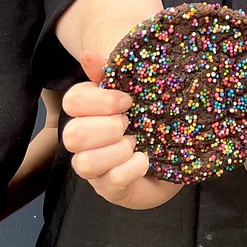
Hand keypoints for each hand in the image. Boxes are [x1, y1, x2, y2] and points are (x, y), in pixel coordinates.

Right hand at [61, 54, 181, 209]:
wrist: (174, 155)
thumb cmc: (150, 121)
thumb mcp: (137, 93)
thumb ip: (113, 74)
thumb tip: (89, 55)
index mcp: (87, 113)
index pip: (72, 102)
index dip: (101, 101)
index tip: (128, 100)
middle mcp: (84, 143)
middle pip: (72, 134)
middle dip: (108, 128)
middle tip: (130, 124)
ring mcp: (95, 170)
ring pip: (85, 163)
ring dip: (117, 151)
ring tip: (136, 145)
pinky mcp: (111, 190)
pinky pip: (112, 182)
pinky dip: (132, 168)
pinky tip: (145, 160)